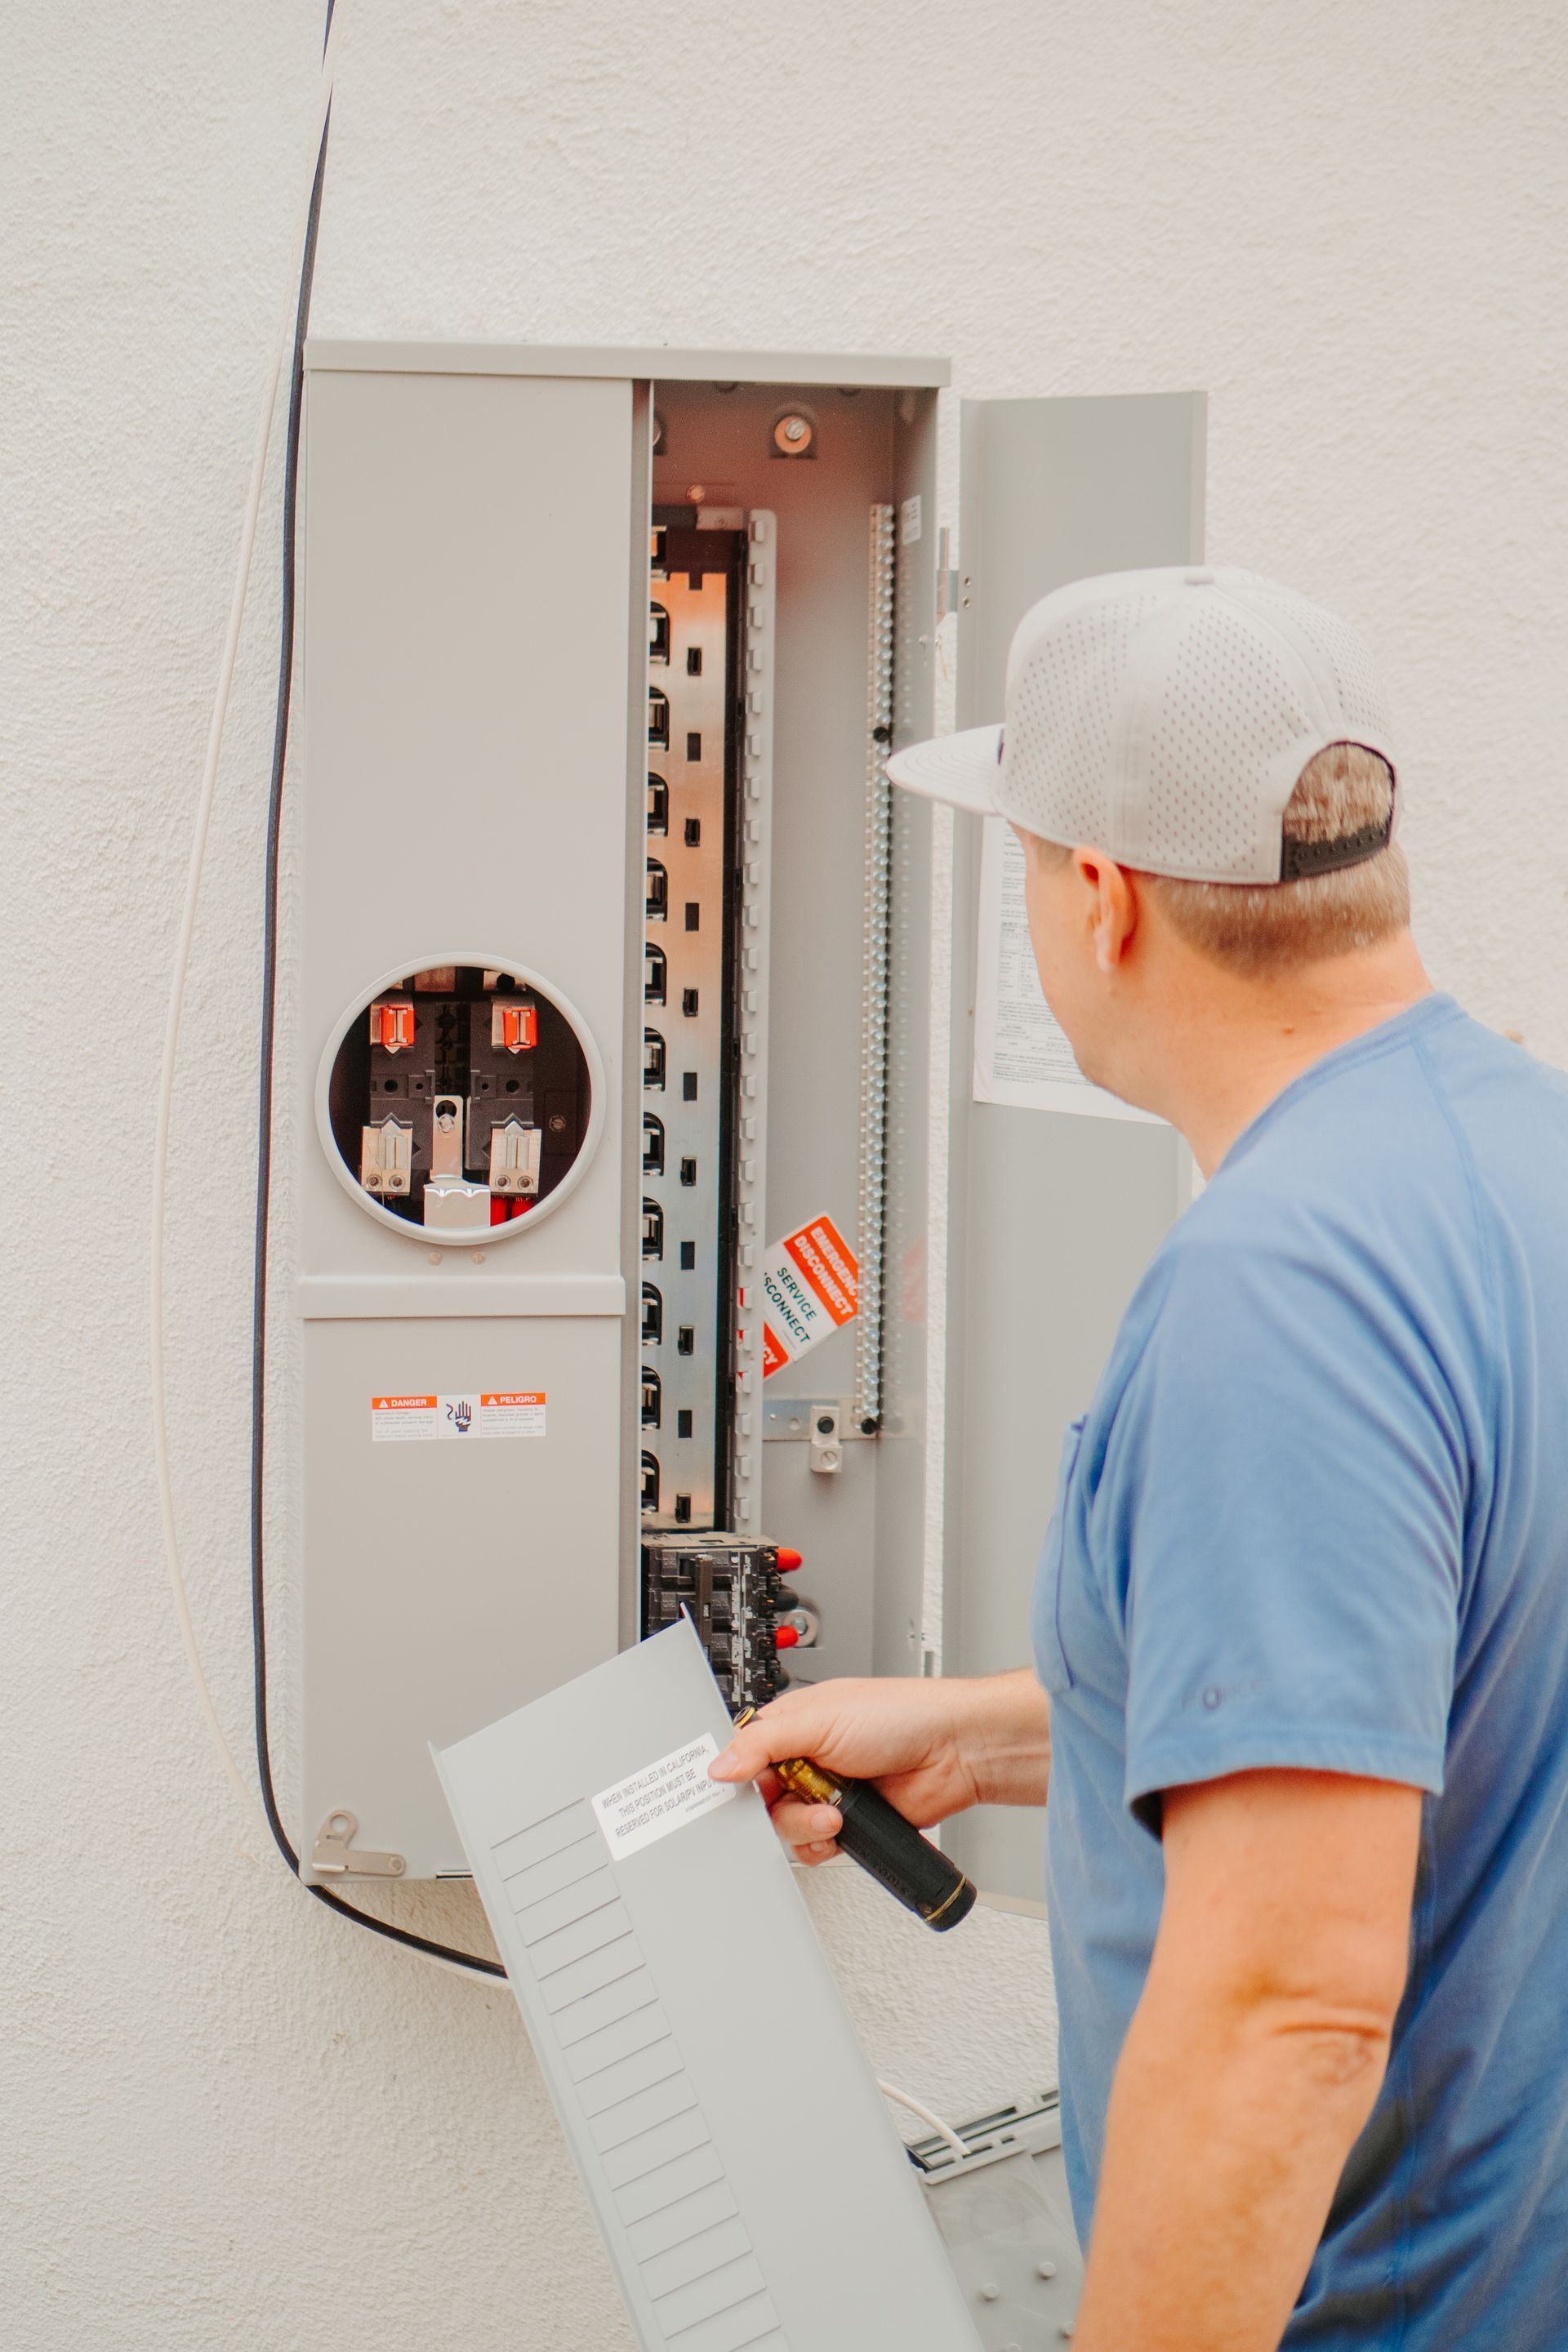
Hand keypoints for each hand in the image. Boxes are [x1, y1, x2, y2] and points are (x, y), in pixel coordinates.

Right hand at [708, 1669, 1050, 1864]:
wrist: (953, 1752)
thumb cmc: (901, 1715)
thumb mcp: (819, 1719)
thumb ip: (763, 1743)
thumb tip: (720, 1765)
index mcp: (794, 1724)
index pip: (745, 1755)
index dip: (737, 1775)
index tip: (736, 1792)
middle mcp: (808, 1758)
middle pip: (761, 1799)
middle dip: (777, 1806)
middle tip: (797, 1798)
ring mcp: (828, 1792)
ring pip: (787, 1827)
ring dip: (805, 1826)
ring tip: (833, 1814)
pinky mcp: (849, 1824)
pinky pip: (815, 1847)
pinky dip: (823, 1845)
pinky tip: (842, 1829)